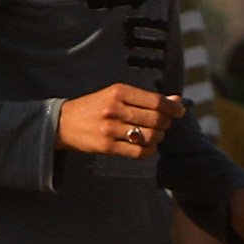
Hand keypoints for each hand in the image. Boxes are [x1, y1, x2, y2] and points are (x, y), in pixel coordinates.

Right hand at [59, 83, 183, 156]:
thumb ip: (146, 98)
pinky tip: (147, 146)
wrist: (64, 122)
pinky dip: (149, 150)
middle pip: (156, 119)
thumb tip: (176, 101)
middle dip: (166, 123)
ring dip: (158, 137)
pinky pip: (139, 152)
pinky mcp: (107, 147)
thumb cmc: (96, 106)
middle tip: (164, 124)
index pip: (155, 101)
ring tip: (154, 134)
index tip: (179, 111)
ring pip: (150, 136)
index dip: (173, 107)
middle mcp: (114, 109)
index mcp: (118, 91)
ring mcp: (110, 129)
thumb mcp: (117, 94)